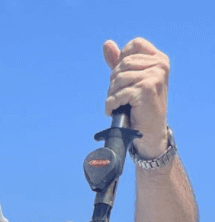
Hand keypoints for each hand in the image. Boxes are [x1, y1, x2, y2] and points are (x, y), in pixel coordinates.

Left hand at [103, 37, 169, 157]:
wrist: (150, 132)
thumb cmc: (140, 106)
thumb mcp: (130, 80)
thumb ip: (119, 61)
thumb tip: (107, 43)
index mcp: (159, 59)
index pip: (134, 45)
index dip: (121, 59)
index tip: (122, 78)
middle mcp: (160, 65)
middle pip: (123, 63)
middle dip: (114, 81)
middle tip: (118, 96)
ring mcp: (154, 76)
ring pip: (119, 78)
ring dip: (112, 94)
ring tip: (116, 103)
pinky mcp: (146, 89)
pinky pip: (119, 93)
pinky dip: (111, 104)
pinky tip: (112, 110)